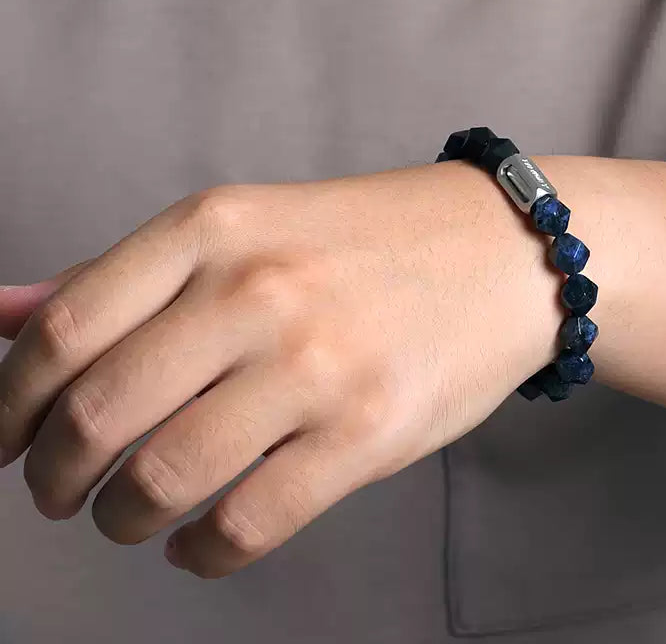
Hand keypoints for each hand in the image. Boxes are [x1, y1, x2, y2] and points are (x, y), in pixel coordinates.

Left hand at [0, 162, 560, 577]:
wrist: (502, 252)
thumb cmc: (364, 241)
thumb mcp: (243, 227)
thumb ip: (122, 277)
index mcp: (214, 227)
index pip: (64, 328)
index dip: (9, 403)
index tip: (6, 439)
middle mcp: (258, 289)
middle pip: (98, 414)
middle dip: (53, 477)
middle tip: (60, 491)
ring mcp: (317, 363)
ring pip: (162, 479)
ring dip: (120, 518)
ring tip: (128, 514)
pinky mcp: (370, 431)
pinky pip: (247, 524)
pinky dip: (199, 552)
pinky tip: (196, 540)